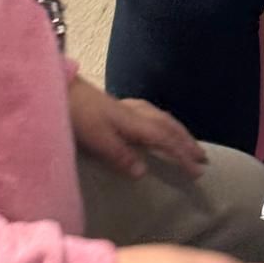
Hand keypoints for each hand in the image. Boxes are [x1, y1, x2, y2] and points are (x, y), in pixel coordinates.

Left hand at [69, 78, 205, 179]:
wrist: (59, 89)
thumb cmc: (77, 115)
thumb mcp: (97, 139)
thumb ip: (120, 155)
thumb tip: (144, 172)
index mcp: (134, 123)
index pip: (167, 141)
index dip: (183, 156)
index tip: (198, 172)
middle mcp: (136, 113)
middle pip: (170, 127)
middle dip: (188, 143)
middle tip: (204, 159)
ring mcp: (128, 107)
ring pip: (163, 119)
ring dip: (179, 132)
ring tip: (189, 143)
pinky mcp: (119, 105)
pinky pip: (153, 114)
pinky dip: (165, 122)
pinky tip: (159, 124)